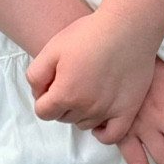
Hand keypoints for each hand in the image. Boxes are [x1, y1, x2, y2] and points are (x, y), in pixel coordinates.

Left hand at [26, 12, 156, 143]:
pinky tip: (100, 117)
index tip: (53, 83)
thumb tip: (39, 95)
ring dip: (81, 112)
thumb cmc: (89, 34)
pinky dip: (102, 132)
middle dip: (62, 103)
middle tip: (72, 80)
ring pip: (84, 124)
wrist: (128, 27)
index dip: (44, 97)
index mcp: (65, 94)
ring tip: (88, 89)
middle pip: (63, 118)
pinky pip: (112, 136)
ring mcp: (108, 111)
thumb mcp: (51, 49)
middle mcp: (86, 107)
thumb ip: (35, 76)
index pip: (43, 112)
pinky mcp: (128, 110)